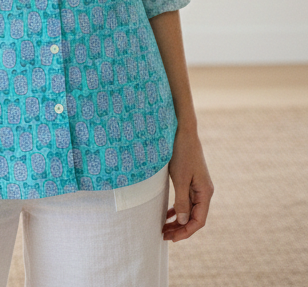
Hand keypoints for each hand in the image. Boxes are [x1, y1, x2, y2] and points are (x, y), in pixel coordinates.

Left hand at [163, 124, 213, 241]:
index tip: (171, 238)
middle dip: (180, 229)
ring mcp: (198, 186)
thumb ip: (182, 201)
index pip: (198, 221)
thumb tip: (183, 222)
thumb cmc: (182, 153)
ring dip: (178, 220)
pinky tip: (168, 214)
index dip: (185, 232)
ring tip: (164, 228)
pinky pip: (186, 201)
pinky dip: (177, 209)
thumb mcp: (180, 178)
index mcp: (205, 192)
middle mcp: (204, 191)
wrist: (183, 131)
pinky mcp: (191, 180)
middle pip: (194, 217)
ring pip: (189, 210)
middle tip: (164, 235)